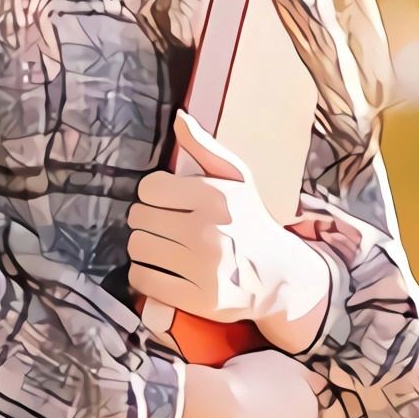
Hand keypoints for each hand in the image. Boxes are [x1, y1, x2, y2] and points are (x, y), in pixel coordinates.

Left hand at [130, 111, 335, 351]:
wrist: (281, 275)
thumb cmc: (250, 220)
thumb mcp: (236, 178)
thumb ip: (204, 147)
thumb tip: (178, 117)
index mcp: (214, 197)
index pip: (149, 188)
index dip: (154, 195)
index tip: (167, 202)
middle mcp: (208, 232)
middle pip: (139, 218)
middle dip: (148, 220)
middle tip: (166, 226)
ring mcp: (204, 269)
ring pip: (137, 248)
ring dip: (144, 247)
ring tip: (163, 247)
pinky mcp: (199, 300)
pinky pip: (143, 280)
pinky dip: (144, 275)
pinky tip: (161, 270)